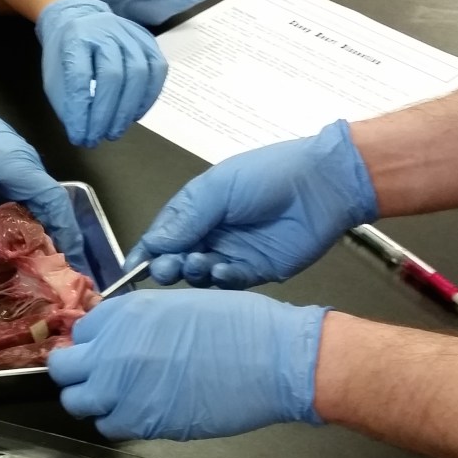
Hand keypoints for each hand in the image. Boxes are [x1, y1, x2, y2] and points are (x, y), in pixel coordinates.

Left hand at [0, 72, 84, 267]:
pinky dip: (18, 215)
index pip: (56, 204)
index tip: (72, 257)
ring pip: (32, 201)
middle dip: (53, 235)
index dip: (67, 232)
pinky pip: (18, 194)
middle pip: (48, 205)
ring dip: (34, 226)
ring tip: (33, 256)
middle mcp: (27, 166)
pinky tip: (9, 234)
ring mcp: (16, 164)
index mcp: (25, 168)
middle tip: (51, 266)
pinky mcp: (3, 164)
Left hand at [36, 0, 166, 147]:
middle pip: (112, 76)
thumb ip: (66, 103)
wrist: (79, 19)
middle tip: (98, 139)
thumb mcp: (54, 77)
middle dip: (105, 115)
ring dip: (127, 110)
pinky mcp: (148, 40)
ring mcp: (130, 34)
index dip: (81, 112)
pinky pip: (157, 70)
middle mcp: (105, 31)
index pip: (80, 78)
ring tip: (115, 132)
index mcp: (75, 38)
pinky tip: (135, 115)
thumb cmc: (65, 54)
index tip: (79, 136)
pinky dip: (148, 97)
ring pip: (138, 73)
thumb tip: (82, 132)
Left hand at [47, 289, 327, 439]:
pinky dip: (117, 421)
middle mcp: (113, 350)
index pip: (81, 330)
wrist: (274, 360)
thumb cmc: (241, 325)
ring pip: (78, 402)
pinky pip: (109, 426)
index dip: (92, 342)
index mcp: (124, 313)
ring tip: (116, 396)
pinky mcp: (141, 422)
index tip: (102, 349)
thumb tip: (120, 336)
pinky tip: (139, 412)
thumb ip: (139, 321)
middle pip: (64, 367)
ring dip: (92, 399)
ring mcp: (122, 388)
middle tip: (96, 374)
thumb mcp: (179, 304)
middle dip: (76, 371)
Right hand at [125, 121, 377, 288]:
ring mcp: (231, 254)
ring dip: (193, 273)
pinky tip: (222, 269)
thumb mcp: (218, 188)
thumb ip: (185, 218)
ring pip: (199, 275)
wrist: (324, 185)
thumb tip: (153, 244)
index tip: (133, 269)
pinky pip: (229, 283)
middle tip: (166, 268)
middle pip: (176, 259)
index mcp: (196, 211)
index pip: (161, 237)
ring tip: (198, 263)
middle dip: (166, 266)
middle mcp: (210, 234)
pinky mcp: (254, 271)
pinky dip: (221, 280)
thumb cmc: (270, 175)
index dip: (146, 253)